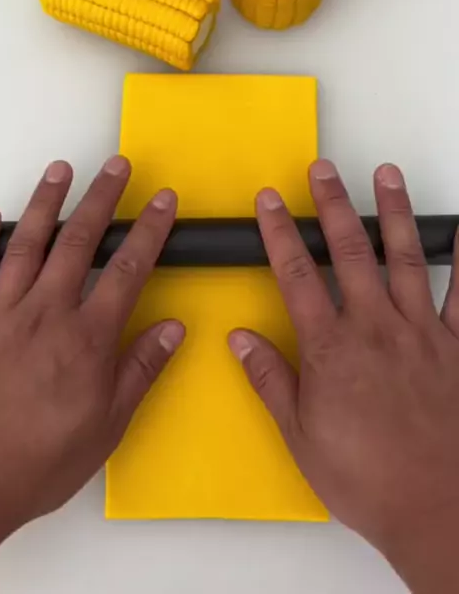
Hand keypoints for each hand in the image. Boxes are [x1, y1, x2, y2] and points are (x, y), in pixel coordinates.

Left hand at [0, 157, 183, 561]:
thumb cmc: (39, 460)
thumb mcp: (108, 425)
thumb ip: (140, 369)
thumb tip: (173, 330)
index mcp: (85, 339)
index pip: (127, 269)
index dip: (149, 231)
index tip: (163, 202)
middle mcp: (44, 314)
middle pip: (79, 241)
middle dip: (102, 198)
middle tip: (116, 166)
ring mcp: (0, 314)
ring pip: (27, 243)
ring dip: (46, 202)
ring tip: (60, 170)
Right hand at [229, 160, 458, 593]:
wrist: (438, 507)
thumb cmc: (368, 478)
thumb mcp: (301, 437)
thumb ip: (270, 380)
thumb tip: (241, 340)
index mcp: (332, 349)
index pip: (297, 275)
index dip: (281, 233)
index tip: (270, 201)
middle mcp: (376, 328)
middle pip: (350, 252)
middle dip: (333, 205)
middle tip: (323, 170)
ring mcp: (421, 333)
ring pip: (404, 258)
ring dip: (393, 213)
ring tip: (386, 176)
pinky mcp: (458, 346)